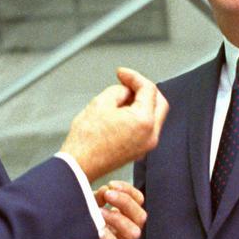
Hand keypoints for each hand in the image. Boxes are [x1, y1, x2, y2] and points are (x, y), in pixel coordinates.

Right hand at [62, 68, 167, 182]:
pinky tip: (122, 111)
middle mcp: (150, 135)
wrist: (79, 164)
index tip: (122, 73)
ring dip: (142, 102)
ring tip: (122, 97)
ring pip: (154, 116)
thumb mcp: (100, 102)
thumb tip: (126, 92)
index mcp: (144, 121)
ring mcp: (146, 145)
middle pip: (159, 102)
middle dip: (144, 89)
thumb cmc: (86, 140)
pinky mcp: (139, 151)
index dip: (134, 76)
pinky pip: (146, 128)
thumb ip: (119, 90)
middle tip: (128, 82)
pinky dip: (138, 116)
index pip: (148, 89)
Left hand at [69, 181, 146, 238]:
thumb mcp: (90, 208)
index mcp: (125, 219)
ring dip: (117, 218)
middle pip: (141, 216)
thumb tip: (107, 190)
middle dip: (125, 202)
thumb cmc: (79, 230)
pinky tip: (98, 230)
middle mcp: (126, 235)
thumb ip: (99, 198)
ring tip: (100, 213)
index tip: (111, 184)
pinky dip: (108, 237)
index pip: (139, 202)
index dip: (128, 190)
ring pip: (134, 233)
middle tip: (108, 195)